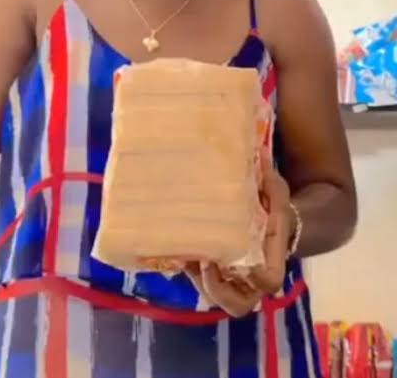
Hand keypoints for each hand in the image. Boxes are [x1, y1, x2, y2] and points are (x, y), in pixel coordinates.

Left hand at [186, 154, 292, 317]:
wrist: (277, 225)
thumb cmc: (277, 209)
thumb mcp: (277, 191)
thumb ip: (268, 179)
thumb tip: (259, 151)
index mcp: (272, 259)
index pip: (268, 280)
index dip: (252, 276)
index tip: (230, 255)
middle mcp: (253, 278)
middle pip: (237, 304)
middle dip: (216, 289)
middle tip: (202, 262)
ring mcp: (235, 281)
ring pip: (215, 296)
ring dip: (198, 280)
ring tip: (185, 253)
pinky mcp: (219, 274)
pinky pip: (202, 283)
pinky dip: (190, 269)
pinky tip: (179, 249)